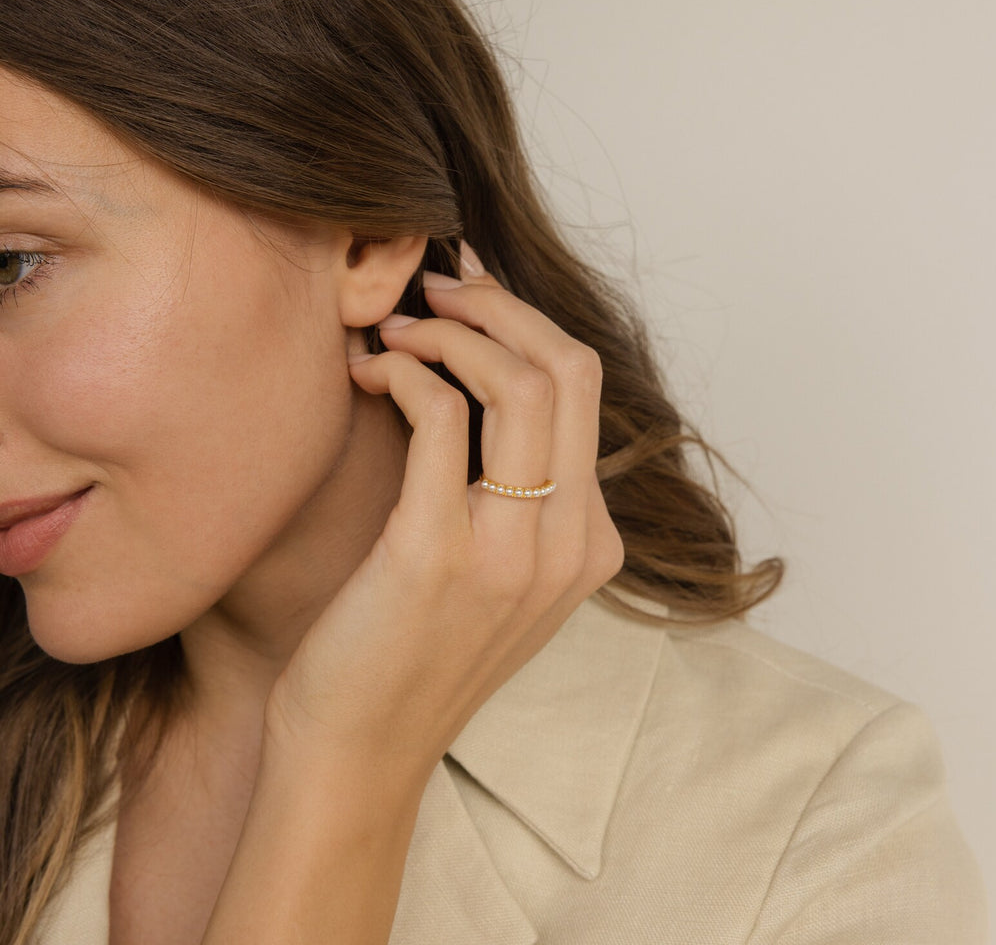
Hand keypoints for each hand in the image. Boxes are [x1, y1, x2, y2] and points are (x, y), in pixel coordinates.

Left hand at [266, 244, 623, 790]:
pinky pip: (443, 415)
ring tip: (394, 330)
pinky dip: (405, 371)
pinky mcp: (439, 554)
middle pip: (567, 371)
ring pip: (517, 383)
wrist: (359, 752)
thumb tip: (490, 387)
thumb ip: (518, 497)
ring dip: (449, 332)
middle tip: (436, 289)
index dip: (526, 324)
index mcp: (590, 543)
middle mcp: (568, 544)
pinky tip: (369, 373)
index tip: (469, 299)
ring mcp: (512, 553)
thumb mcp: (496, 574)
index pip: (585, 392)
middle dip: (499, 307)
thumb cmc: (410, 650)